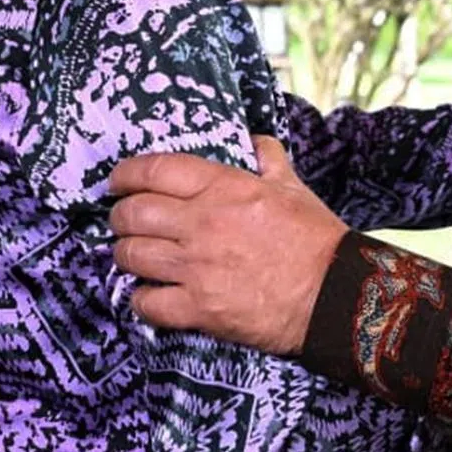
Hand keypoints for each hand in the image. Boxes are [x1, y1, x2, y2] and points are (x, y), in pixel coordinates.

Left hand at [108, 136, 347, 353]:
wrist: (334, 294)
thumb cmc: (317, 238)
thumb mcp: (294, 188)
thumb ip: (269, 160)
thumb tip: (256, 142)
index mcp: (225, 189)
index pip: (156, 170)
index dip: (127, 173)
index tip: (118, 180)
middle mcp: (202, 224)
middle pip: (133, 213)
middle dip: (120, 214)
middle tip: (125, 219)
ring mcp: (196, 268)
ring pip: (131, 255)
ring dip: (126, 253)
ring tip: (134, 254)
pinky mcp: (198, 309)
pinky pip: (146, 303)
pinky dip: (141, 298)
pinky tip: (150, 293)